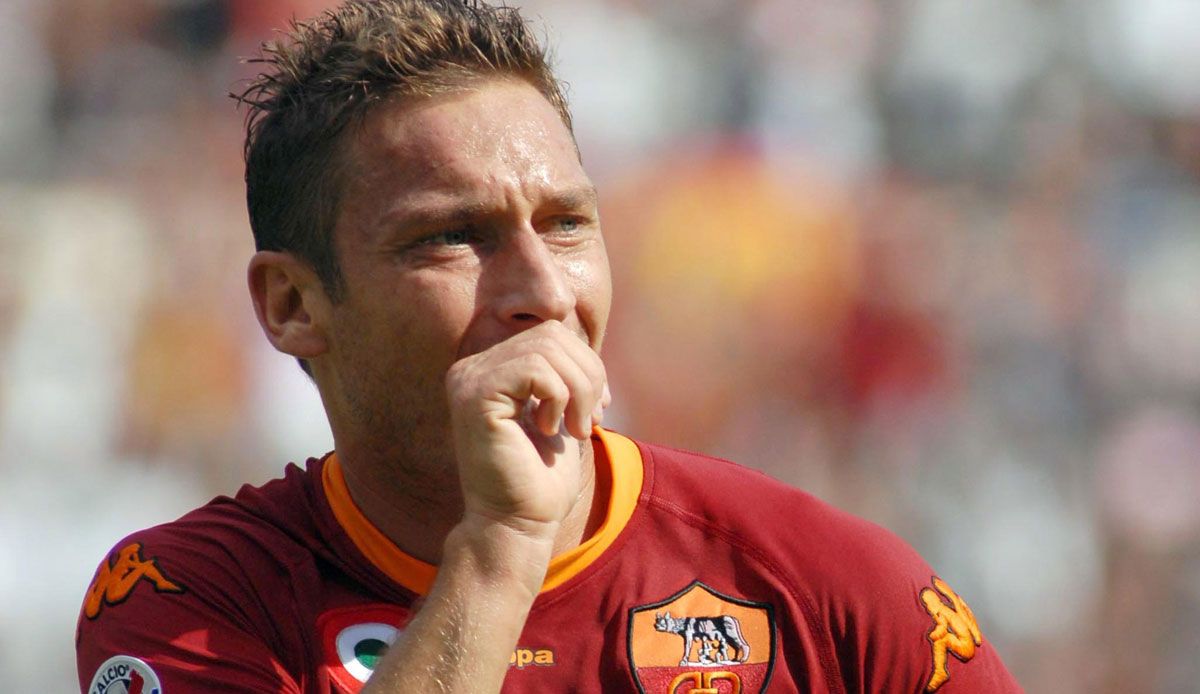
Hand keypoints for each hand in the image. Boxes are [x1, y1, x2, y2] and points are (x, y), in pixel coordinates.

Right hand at [445, 320, 610, 537]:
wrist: (519, 524)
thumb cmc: (541, 478)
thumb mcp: (561, 412)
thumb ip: (564, 373)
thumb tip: (583, 338)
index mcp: (490, 369)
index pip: (550, 333)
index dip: (587, 365)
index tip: (598, 408)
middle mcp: (471, 368)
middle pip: (551, 334)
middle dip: (588, 376)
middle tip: (590, 422)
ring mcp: (467, 380)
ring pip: (546, 348)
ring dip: (578, 390)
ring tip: (575, 429)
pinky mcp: (473, 396)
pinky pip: (535, 369)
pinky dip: (559, 398)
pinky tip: (550, 429)